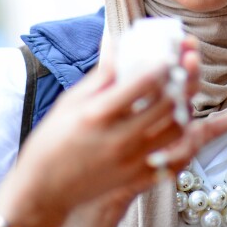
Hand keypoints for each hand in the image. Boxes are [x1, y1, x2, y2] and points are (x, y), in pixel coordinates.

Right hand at [0, 38, 213, 226]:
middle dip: (178, 83)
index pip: (142, 83)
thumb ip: (101, 73)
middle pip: (167, 104)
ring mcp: (131, 160)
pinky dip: (178, 139)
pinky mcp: (137, 177)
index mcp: (97, 114)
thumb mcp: (71, 101)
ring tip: (176, 97)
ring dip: (182, 109)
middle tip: (180, 71)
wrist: (44, 188)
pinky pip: (172, 157)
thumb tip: (114, 39)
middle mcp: (118, 137)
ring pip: (176, 130)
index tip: (168, 54)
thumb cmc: (52, 140)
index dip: (161, 65)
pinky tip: (172, 125)